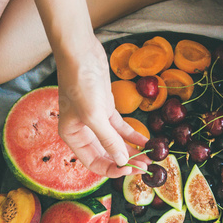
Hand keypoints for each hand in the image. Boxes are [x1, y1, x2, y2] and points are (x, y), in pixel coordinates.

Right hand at [56, 36, 149, 178]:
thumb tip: (121, 161)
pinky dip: (132, 135)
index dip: (112, 169)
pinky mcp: (106, 108)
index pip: (94, 162)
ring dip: (131, 150)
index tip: (130, 170)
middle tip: (145, 166)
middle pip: (106, 154)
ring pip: (115, 142)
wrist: (81, 53)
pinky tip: (145, 141)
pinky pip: (120, 128)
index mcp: (73, 137)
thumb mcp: (94, 115)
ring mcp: (95, 120)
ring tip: (148, 157)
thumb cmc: (80, 83)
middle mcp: (83, 132)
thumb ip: (108, 139)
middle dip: (125, 161)